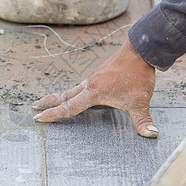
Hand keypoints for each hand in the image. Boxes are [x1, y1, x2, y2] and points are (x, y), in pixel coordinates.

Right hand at [32, 40, 158, 137]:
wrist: (140, 51)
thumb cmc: (137, 74)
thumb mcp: (140, 101)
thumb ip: (143, 120)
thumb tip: (151, 135)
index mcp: (94, 92)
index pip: (69, 107)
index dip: (53, 114)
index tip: (39, 118)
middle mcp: (89, 84)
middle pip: (64, 96)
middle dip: (48, 102)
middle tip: (34, 107)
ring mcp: (94, 78)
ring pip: (72, 90)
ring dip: (59, 96)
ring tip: (50, 101)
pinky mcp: (99, 74)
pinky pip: (81, 86)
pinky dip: (73, 92)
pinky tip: (77, 94)